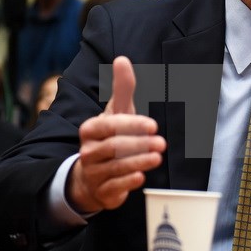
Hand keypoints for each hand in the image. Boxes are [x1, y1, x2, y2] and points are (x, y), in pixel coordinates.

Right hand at [68, 56, 166, 212]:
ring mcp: (93, 173)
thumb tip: (122, 59)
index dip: (131, 125)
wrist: (92, 175)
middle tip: (162, 143)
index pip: (109, 126)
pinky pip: (113, 187)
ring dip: (138, 162)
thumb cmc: (110, 136)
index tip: (153, 125)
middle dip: (139, 145)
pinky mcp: (101, 192)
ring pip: (115, 167)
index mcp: (90, 130)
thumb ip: (122, 88)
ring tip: (158, 157)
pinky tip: (142, 177)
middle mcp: (88, 151)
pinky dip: (128, 182)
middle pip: (114, 147)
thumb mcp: (117, 112)